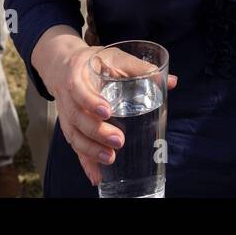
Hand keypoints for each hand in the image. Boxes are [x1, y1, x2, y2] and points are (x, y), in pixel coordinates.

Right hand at [50, 43, 178, 187]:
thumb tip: (172, 82)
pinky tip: (97, 177)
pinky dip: (86, 163)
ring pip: (74, 136)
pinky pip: (76, 148)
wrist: (63, 65)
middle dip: (97, 132)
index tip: (107, 111)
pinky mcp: (70, 128)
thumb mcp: (114, 57)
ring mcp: (66, 115)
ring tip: (110, 158)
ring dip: (91, 150)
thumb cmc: (93, 61)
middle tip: (119, 140)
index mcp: (76, 75)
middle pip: (77, 118)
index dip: (90, 102)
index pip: (79, 90)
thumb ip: (141, 69)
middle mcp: (67, 98)